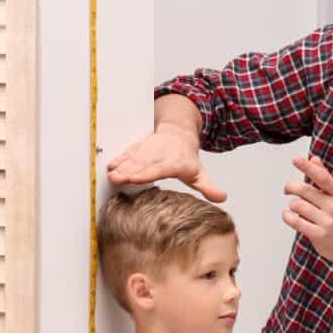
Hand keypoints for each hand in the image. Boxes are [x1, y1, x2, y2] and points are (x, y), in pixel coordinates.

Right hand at [107, 123, 225, 202]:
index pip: (160, 169)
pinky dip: (119, 158)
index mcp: (175, 163)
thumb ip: (208, 187)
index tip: (136, 178)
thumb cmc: (187, 159)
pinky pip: (128, 152)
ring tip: (111, 174)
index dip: (147, 173)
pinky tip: (110, 165)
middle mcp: (160, 155)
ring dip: (122, 166)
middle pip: (143, 164)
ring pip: (134, 158)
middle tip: (116, 178)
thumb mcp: (200, 174)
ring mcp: (148, 151)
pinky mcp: (139, 147)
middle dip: (130, 171)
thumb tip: (222, 198)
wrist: (179, 134)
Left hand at [283, 156, 332, 267]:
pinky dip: (287, 216)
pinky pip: (295, 221)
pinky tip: (289, 216)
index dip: (307, 167)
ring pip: (297, 205)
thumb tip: (314, 159)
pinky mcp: (318, 235)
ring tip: (297, 210)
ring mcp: (327, 222)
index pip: (322, 177)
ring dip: (292, 206)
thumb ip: (324, 178)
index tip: (296, 159)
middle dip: (290, 187)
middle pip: (303, 190)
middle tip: (287, 190)